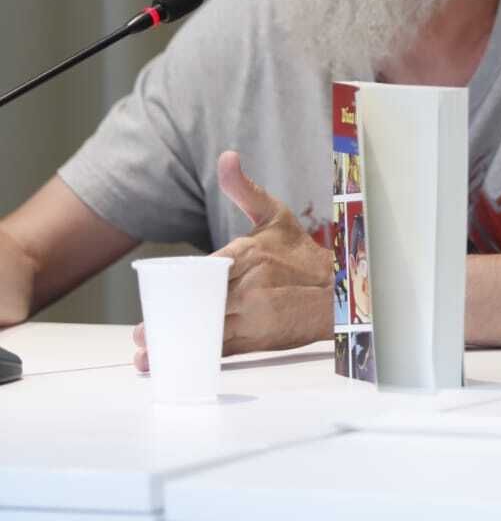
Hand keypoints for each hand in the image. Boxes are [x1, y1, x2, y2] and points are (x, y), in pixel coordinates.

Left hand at [132, 151, 332, 371]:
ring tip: (148, 354)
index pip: (204, 271)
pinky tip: (178, 363)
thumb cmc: (302, 255)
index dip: (179, 286)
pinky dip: (197, 357)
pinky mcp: (260, 338)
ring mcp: (254, 313)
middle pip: (198, 303)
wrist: (340, 290)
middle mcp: (250, 285)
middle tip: (142, 333)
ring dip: (175, 343)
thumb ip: (244, 189)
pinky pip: (221, 349)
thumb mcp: (275, 216)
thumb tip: (226, 157)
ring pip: (205, 329)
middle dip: (168, 320)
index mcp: (249, 253)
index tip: (158, 297)